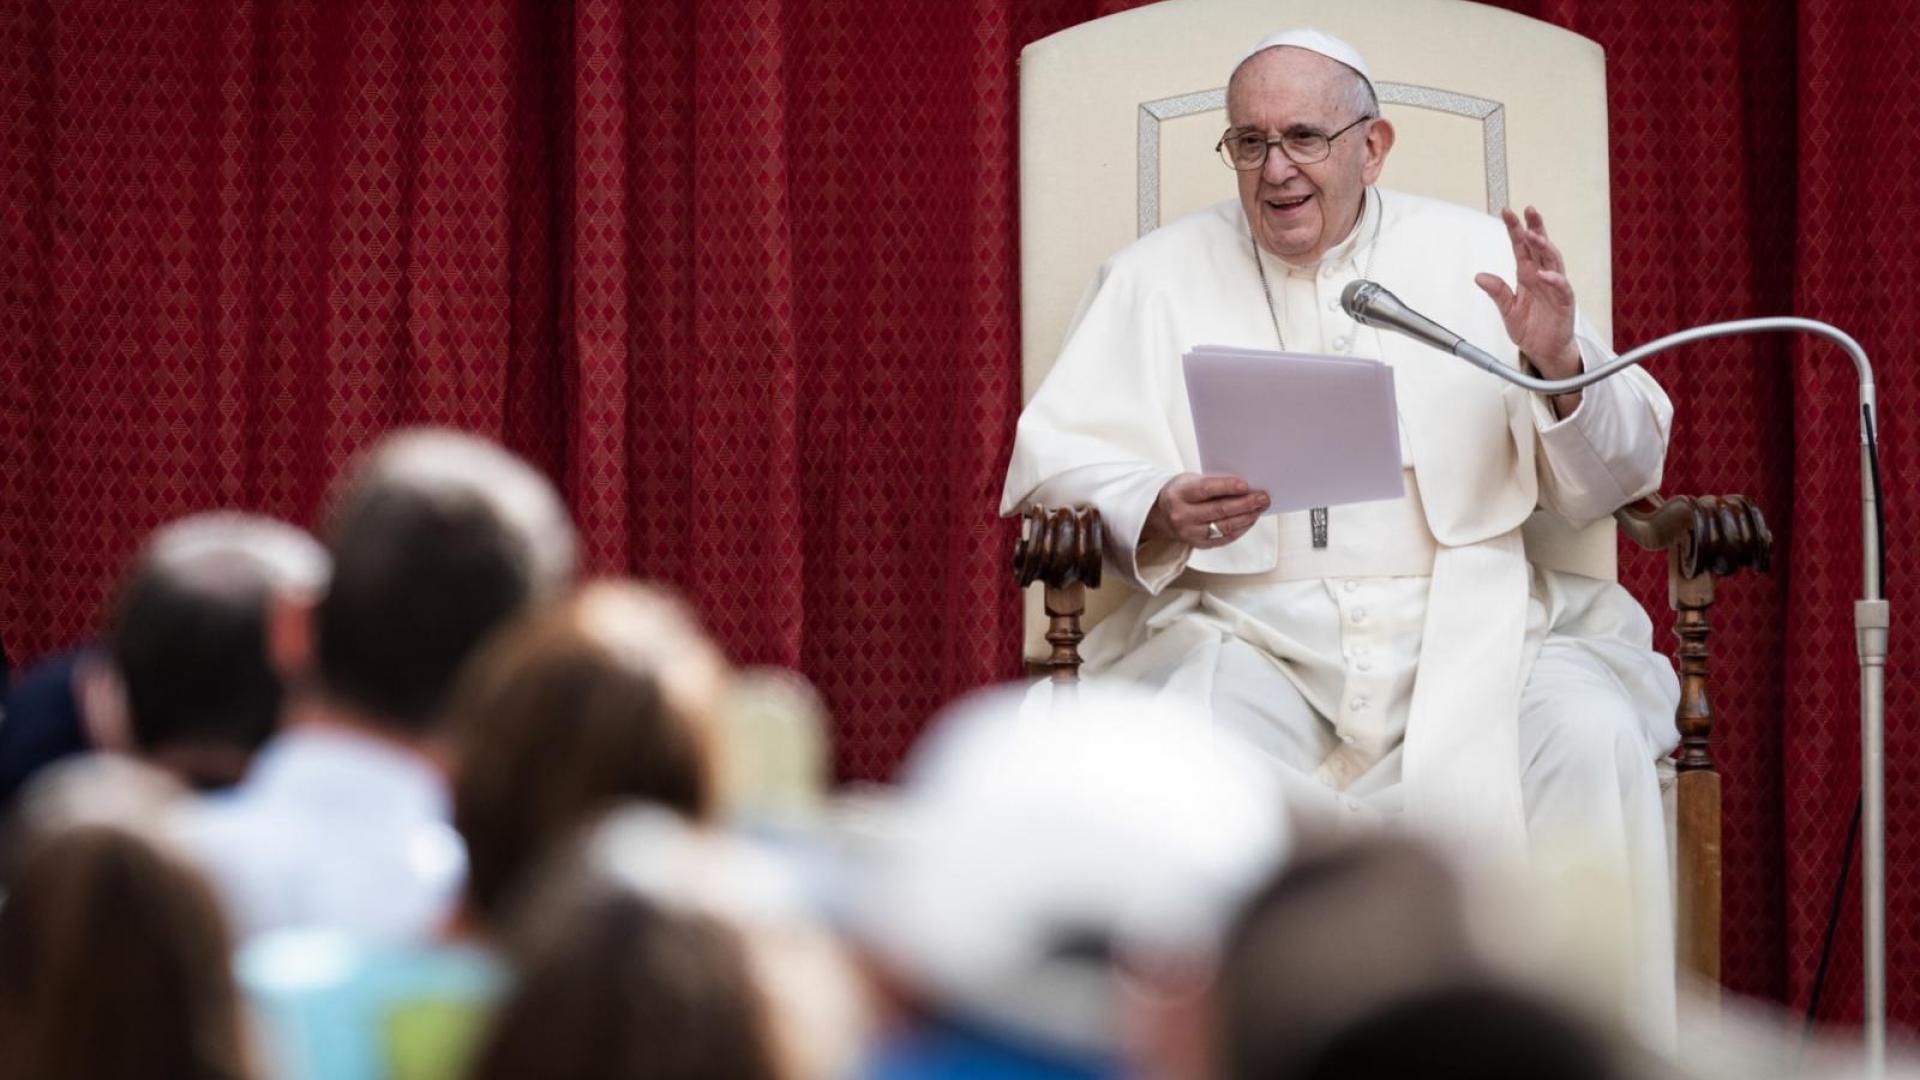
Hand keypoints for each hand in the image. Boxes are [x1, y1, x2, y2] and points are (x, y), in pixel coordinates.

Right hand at [1143, 473, 1269, 548]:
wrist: (1161, 516)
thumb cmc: (1182, 493)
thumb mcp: (1189, 480)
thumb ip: (1213, 483)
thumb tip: (1245, 486)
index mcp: (1178, 494)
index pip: (1205, 490)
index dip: (1227, 487)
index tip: (1246, 485)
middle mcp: (1182, 516)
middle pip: (1219, 510)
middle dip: (1245, 504)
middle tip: (1263, 497)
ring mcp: (1190, 533)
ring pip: (1225, 527)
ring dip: (1247, 517)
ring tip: (1260, 507)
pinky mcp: (1199, 544)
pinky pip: (1225, 538)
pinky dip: (1241, 529)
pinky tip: (1251, 519)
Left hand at [1474, 206, 1582, 413]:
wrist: (1545, 351)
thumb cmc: (1531, 329)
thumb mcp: (1508, 311)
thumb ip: (1497, 293)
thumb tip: (1479, 276)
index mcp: (1527, 275)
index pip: (1520, 247)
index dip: (1514, 229)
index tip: (1506, 212)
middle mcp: (1542, 277)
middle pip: (1540, 246)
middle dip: (1535, 227)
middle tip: (1528, 210)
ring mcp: (1555, 288)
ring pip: (1553, 261)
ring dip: (1544, 246)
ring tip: (1534, 235)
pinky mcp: (1565, 303)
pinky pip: (1562, 288)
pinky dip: (1554, 280)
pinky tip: (1545, 274)